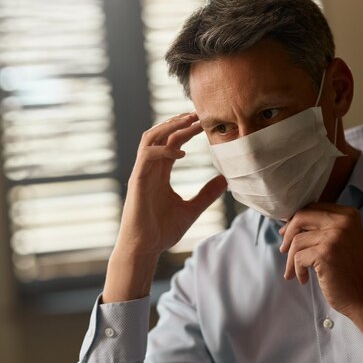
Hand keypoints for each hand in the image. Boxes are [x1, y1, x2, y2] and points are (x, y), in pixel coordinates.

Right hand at [103, 113, 226, 302]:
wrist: (144, 248)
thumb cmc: (162, 231)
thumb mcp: (191, 210)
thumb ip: (206, 194)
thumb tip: (225, 181)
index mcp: (160, 173)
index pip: (171, 142)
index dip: (185, 130)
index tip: (202, 122)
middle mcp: (150, 169)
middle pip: (160, 134)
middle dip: (178, 122)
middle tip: (198, 114)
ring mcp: (142, 173)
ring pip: (150, 138)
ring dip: (169, 127)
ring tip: (188, 122)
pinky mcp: (137, 181)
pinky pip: (147, 155)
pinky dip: (163, 149)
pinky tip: (181, 152)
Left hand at [279, 202, 362, 344]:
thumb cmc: (348, 269)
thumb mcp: (342, 239)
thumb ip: (323, 226)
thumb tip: (290, 221)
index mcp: (348, 214)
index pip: (312, 208)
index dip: (295, 221)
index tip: (287, 234)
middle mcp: (344, 221)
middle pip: (301, 217)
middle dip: (288, 235)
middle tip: (283, 249)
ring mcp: (335, 236)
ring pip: (296, 240)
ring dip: (290, 259)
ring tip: (293, 271)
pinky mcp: (325, 253)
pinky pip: (297, 257)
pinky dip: (297, 269)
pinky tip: (303, 278)